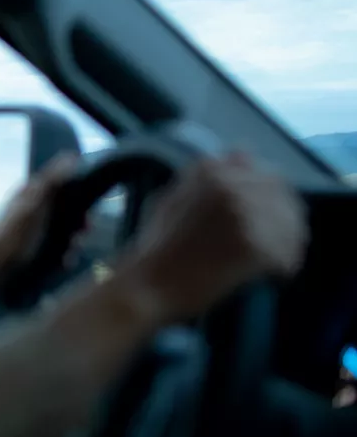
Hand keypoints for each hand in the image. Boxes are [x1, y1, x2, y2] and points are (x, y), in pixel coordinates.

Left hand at [0, 152, 79, 272]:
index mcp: (29, 193)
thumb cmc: (13, 238)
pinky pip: (57, 248)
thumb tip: (69, 157)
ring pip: (64, 230)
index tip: (89, 202)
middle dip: (79, 220)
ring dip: (72, 240)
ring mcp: (32, 230)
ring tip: (71, 251)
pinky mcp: (34, 248)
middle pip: (66, 208)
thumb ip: (51, 183)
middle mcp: (31, 208)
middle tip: (84, 231)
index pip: (59, 181)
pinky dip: (63, 254)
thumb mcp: (34, 206)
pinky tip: (64, 262)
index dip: (77, 189)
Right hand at [119, 152, 307, 323]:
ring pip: (290, 226)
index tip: (269, 221)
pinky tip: (273, 275)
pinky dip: (284, 266)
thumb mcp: (173, 199)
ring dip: (287, 246)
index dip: (273, 202)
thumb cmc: (154, 248)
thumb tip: (242, 152)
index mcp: (210, 170)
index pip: (268, 176)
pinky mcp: (252, 245)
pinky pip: (286, 253)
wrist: (145, 284)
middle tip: (276, 246)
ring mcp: (242, 214)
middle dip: (285, 223)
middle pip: (284, 200)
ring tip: (275, 263)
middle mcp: (228, 185)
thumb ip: (207, 178)